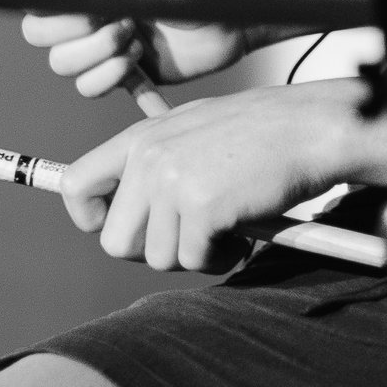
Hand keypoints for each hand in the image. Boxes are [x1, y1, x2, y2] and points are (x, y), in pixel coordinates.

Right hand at [11, 0, 238, 93]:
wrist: (230, 18)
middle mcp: (83, 12)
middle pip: (35, 31)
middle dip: (68, 29)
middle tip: (110, 19)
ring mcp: (98, 46)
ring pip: (61, 63)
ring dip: (96, 52)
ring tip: (135, 36)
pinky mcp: (118, 74)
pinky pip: (88, 87)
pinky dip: (108, 76)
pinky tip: (136, 62)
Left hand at [61, 88, 364, 272]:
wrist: (311, 127)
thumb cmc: (262, 134)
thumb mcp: (194, 132)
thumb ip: (156, 163)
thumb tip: (128, 215)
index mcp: (140, 138)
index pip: (75, 187)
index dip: (93, 221)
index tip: (130, 230)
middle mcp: (148, 158)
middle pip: (116, 242)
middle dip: (154, 252)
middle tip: (191, 239)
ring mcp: (173, 181)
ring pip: (159, 258)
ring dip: (195, 256)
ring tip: (227, 229)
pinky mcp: (201, 205)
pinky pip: (195, 259)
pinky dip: (222, 256)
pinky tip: (243, 233)